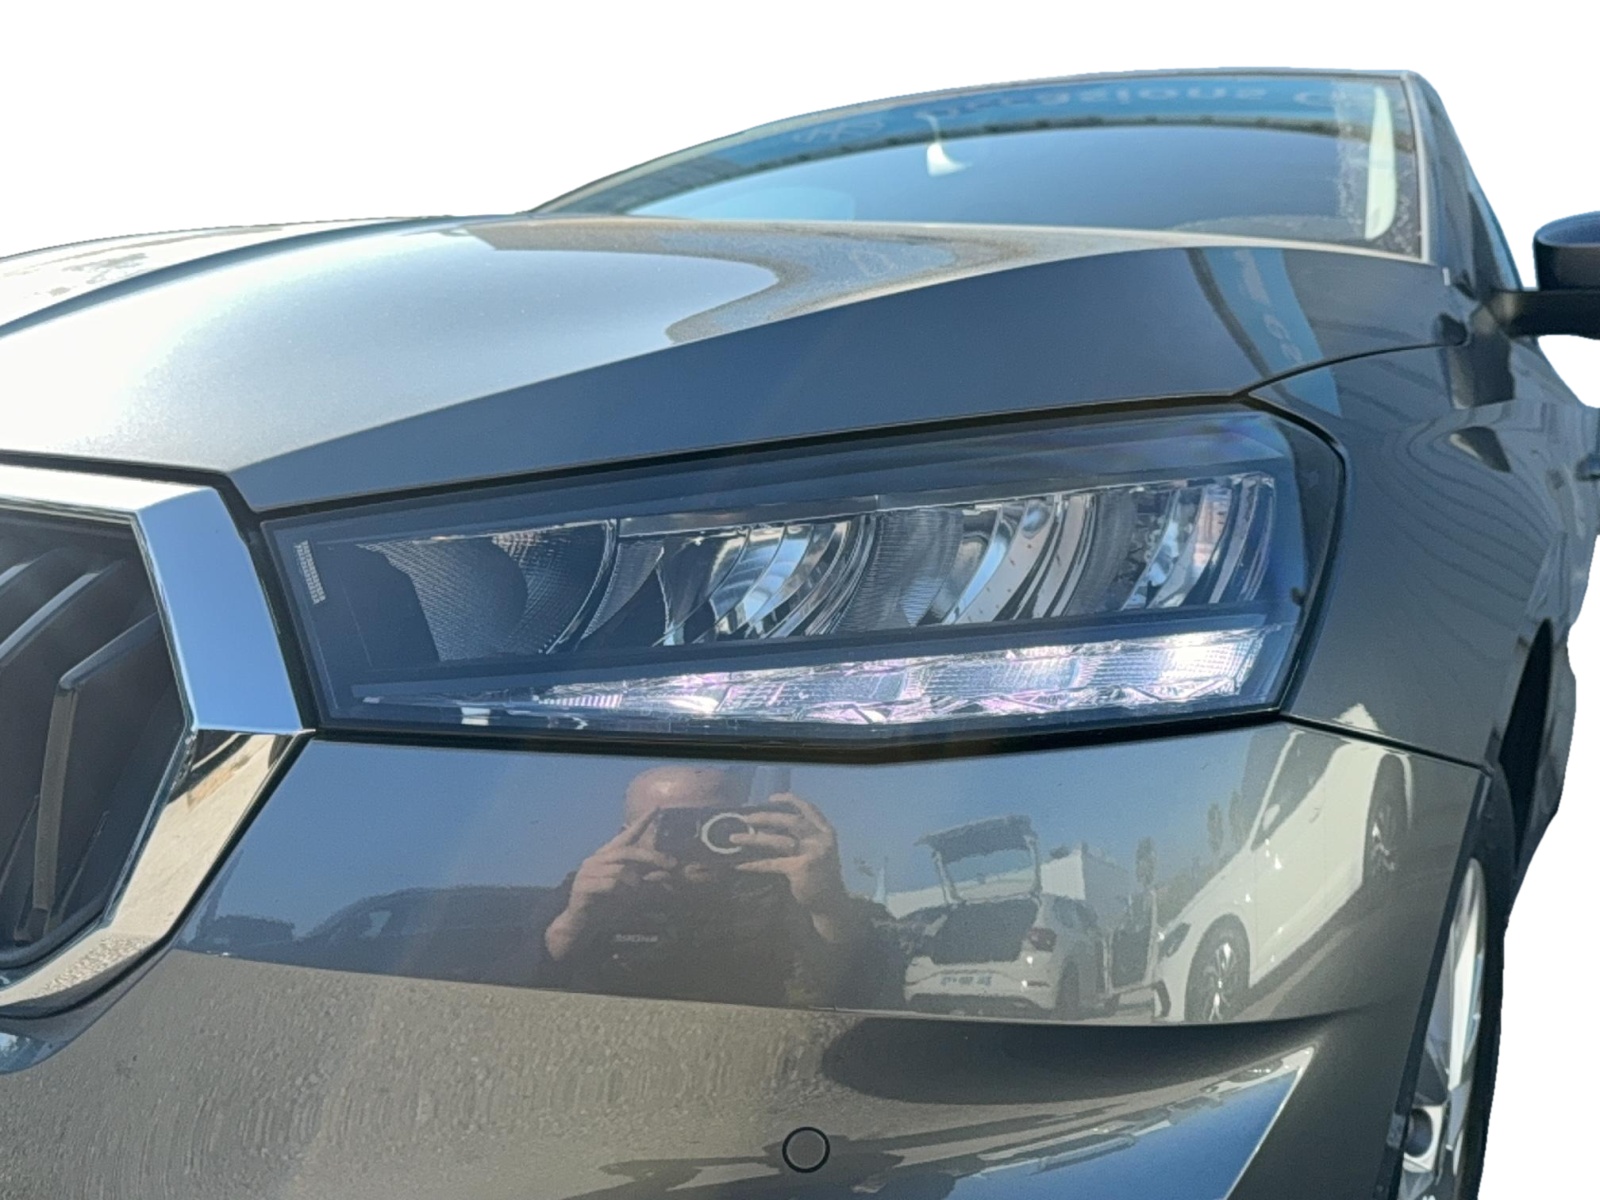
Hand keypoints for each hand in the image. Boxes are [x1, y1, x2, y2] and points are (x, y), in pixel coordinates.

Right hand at [544, 811, 675, 960]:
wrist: (582, 924)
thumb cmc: (607, 905)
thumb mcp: (631, 891)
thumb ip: (647, 881)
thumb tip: (668, 874)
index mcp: (609, 855)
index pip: (627, 835)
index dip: (642, 821)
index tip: (657, 807)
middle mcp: (597, 859)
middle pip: (628, 851)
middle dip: (653, 857)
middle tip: (672, 865)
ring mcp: (588, 871)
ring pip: (620, 869)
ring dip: (635, 881)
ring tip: (637, 892)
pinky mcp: (583, 886)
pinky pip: (609, 884)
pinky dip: (620, 890)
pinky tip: (621, 896)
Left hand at [729, 794, 850, 940]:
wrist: (831, 901)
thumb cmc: (820, 874)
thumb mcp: (819, 850)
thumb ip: (803, 837)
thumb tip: (770, 826)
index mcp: (826, 831)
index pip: (809, 808)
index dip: (791, 800)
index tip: (772, 798)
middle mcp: (821, 839)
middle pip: (791, 821)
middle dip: (766, 817)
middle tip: (746, 818)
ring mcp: (812, 853)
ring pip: (778, 840)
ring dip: (754, 839)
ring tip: (734, 838)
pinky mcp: (801, 869)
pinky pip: (772, 864)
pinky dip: (754, 864)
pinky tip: (740, 865)